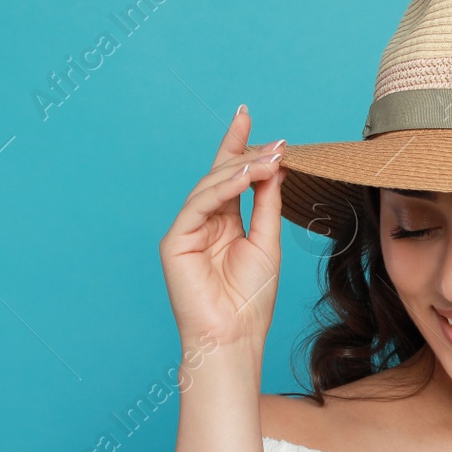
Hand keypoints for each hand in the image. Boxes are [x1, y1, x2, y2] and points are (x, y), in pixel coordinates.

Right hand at [158, 105, 286, 351]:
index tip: (247, 115)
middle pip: (220, 176)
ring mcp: (187, 230)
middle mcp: (204, 223)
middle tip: (276, 142)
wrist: (233, 336)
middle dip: (245, 154)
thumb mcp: (266, 243)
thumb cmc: (250, 300)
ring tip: (269, 159)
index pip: (231, 177)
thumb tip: (274, 166)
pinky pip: (198, 205)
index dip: (238, 146)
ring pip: (210, 187)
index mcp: (225, 224)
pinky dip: (222, 189)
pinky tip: (245, 178)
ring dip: (241, 170)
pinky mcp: (175, 241)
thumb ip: (267, 203)